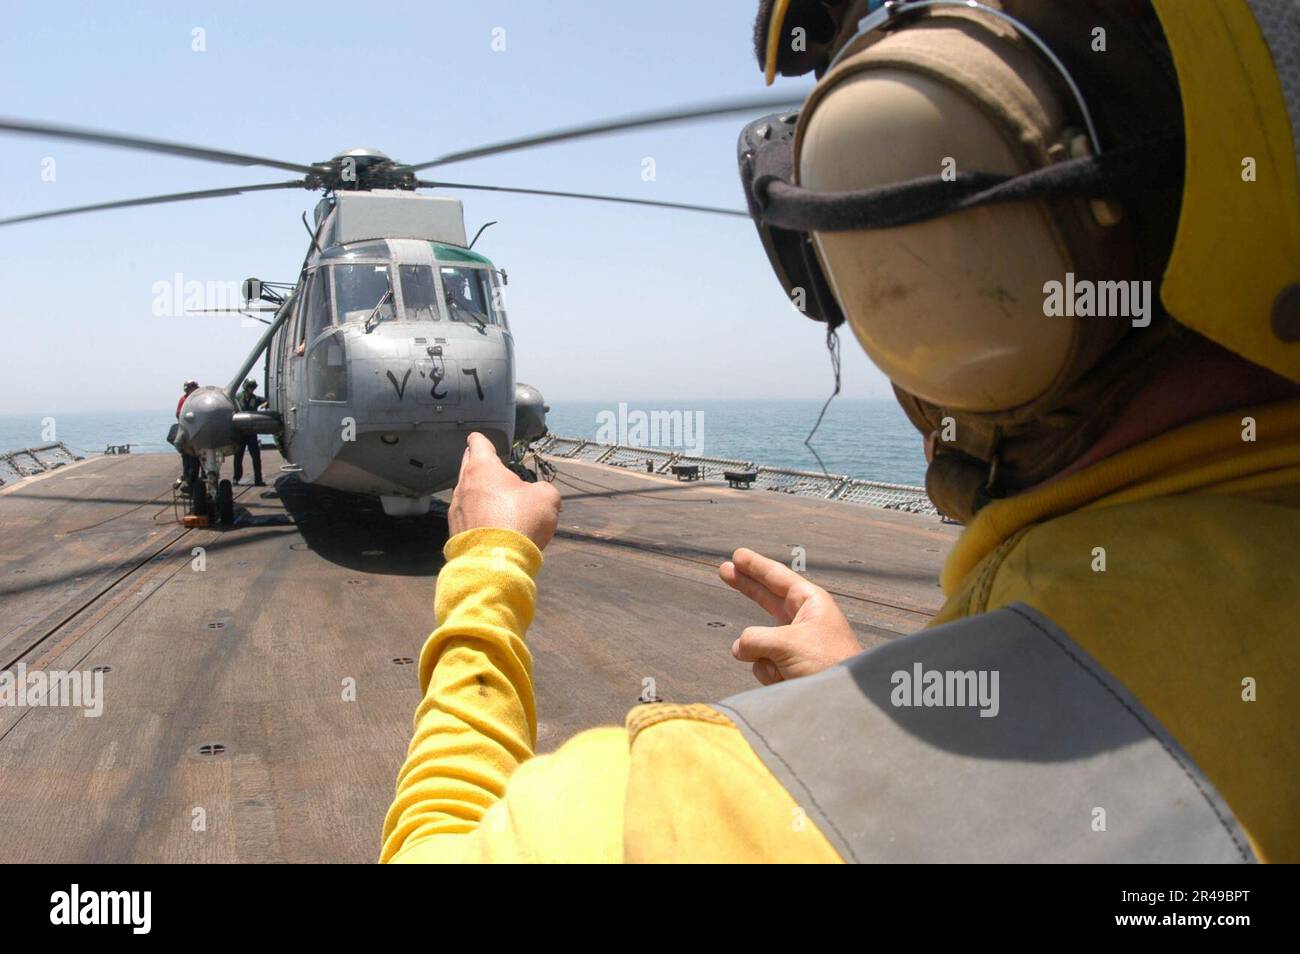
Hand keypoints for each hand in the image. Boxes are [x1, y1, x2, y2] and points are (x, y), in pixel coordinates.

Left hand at [448, 432, 560, 550]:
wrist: (496, 562)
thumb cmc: (521, 521)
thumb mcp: (547, 498)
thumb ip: (542, 488)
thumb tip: (538, 493)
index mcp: (483, 468)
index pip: (478, 443)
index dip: (483, 440)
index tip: (482, 439)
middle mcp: (463, 484)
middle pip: (467, 465)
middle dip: (477, 463)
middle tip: (489, 466)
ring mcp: (456, 509)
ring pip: (465, 492)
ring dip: (478, 493)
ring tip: (494, 500)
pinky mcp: (454, 530)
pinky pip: (466, 516)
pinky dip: (476, 516)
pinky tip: (489, 524)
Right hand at [719, 548, 860, 685]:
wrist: (844, 701)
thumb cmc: (828, 663)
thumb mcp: (787, 643)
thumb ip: (755, 639)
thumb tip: (739, 648)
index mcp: (810, 602)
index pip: (777, 577)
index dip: (755, 566)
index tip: (737, 555)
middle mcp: (802, 619)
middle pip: (766, 597)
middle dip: (745, 586)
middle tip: (724, 570)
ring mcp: (795, 644)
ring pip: (759, 642)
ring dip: (764, 656)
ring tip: (783, 666)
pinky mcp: (790, 666)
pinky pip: (764, 663)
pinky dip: (769, 672)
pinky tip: (786, 680)